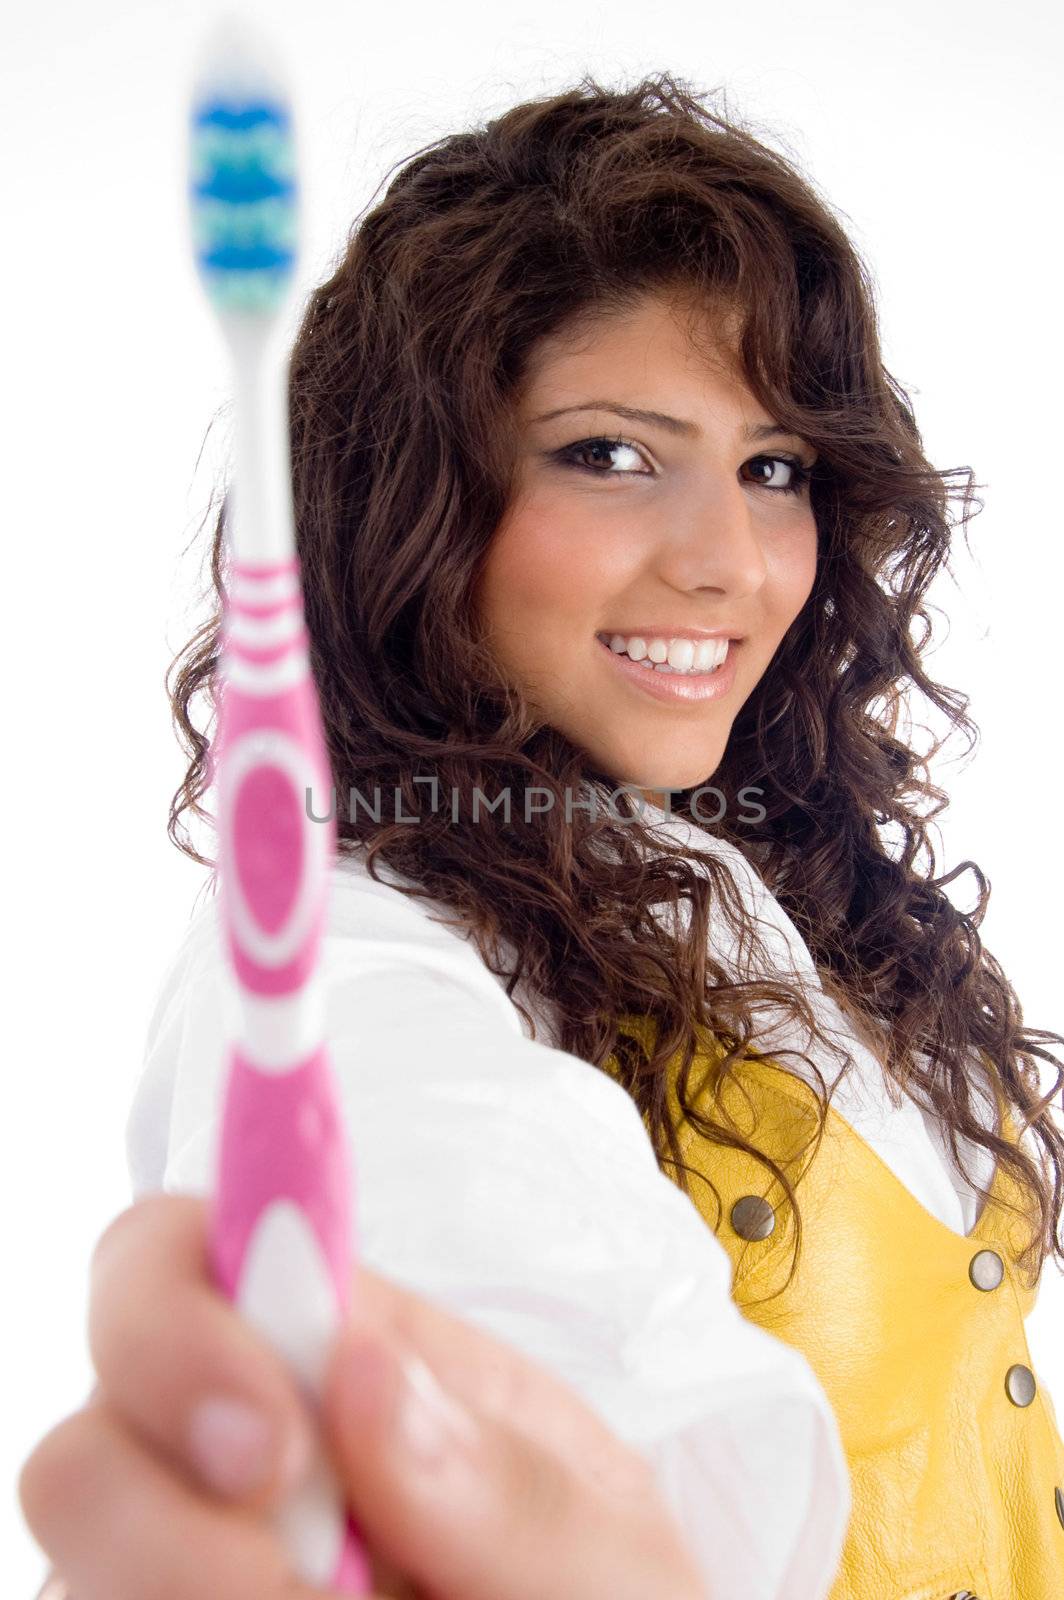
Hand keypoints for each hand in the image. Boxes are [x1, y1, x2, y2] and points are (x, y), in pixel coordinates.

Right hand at [19, 1194, 708, 1598]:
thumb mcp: (599, 1547)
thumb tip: (359, 1371)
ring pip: (81, 1569)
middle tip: (315, 1599)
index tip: (275, 1445)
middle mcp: (229, 1454)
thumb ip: (502, 1481)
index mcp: (340, 1354)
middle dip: (168, 1524)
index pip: (181, 1256)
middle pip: (87, 1444)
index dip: (173, 1318)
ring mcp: (180, 1563)